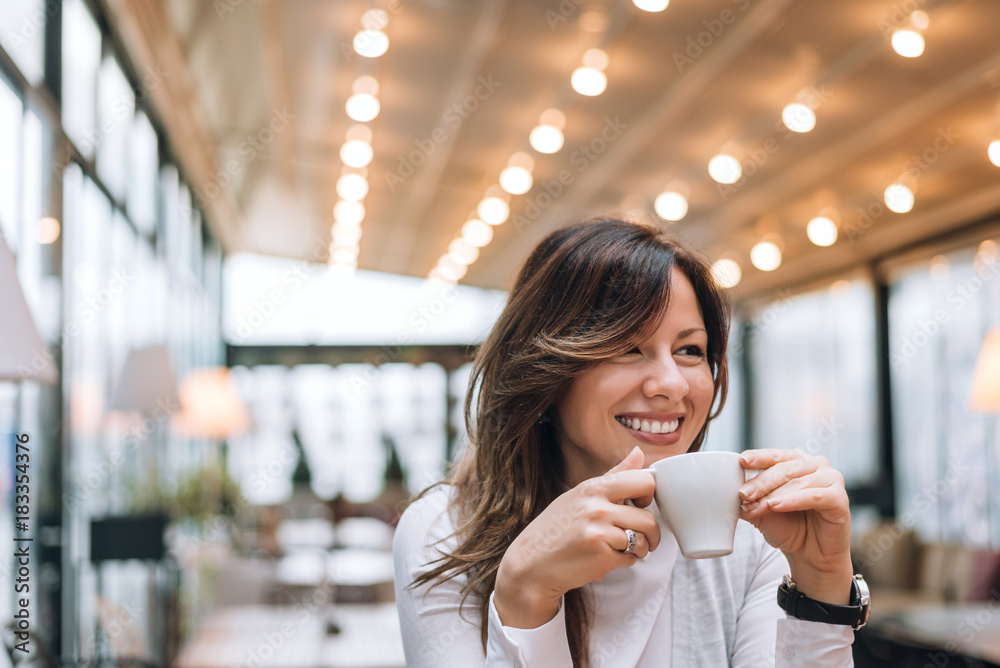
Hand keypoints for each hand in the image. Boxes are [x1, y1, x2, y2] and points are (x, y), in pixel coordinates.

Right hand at [494, 446, 660, 627]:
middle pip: (649, 518)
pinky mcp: (601, 557)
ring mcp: (599, 533)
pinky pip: (631, 559)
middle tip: (642, 538)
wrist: (531, 564)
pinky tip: (605, 558)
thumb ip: (614, 476)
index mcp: (593, 488)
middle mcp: (597, 507)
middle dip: (651, 533)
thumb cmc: (556, 528)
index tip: (640, 505)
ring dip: (639, 550)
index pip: (643, 481)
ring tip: (621, 549)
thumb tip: (639, 453)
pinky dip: (623, 562)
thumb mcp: (580, 495)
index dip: (649, 495)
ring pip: (642, 541)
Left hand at [738, 449, 853, 604]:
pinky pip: (814, 496)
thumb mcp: (763, 511)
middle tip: (743, 494)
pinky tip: (776, 506)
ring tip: (756, 507)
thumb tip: (726, 492)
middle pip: (784, 469)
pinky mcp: (840, 498)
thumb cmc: (789, 528)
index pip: (775, 455)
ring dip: (773, 495)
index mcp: (797, 462)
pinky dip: (793, 500)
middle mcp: (816, 465)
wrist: (810, 556)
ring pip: (797, 483)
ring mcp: (831, 479)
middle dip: (761, 482)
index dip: (759, 457)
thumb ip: (749, 499)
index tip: (742, 461)